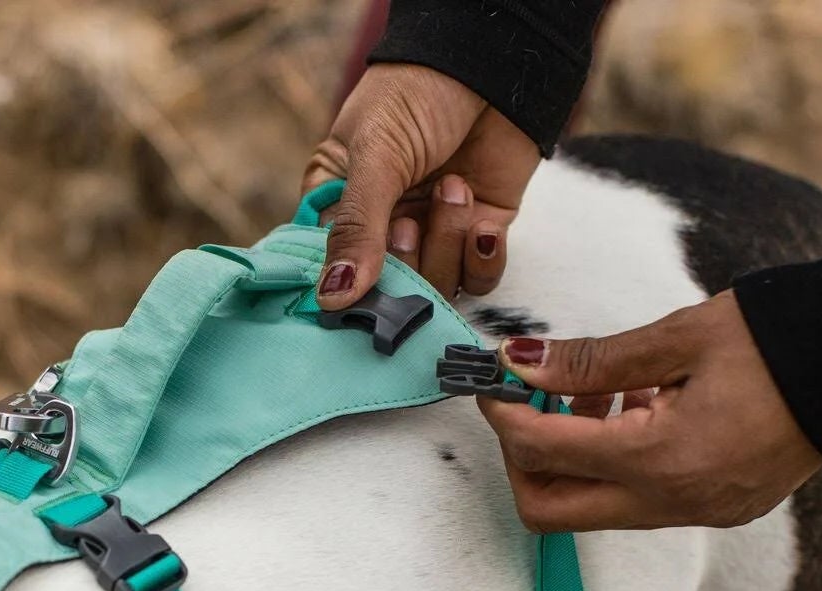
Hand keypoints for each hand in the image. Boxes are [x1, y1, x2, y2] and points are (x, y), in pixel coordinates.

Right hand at [303, 64, 539, 308]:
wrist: (491, 61)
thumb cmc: (416, 93)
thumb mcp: (375, 154)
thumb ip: (356, 227)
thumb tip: (331, 298)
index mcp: (338, 205)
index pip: (331, 271)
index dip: (346, 285)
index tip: (358, 284)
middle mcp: (383, 228)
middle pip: (388, 291)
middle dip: (404, 263)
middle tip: (408, 222)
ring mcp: (433, 233)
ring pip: (436, 286)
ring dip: (446, 245)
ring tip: (453, 189)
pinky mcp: (480, 232)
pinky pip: (479, 278)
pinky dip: (482, 257)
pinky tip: (482, 221)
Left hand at [480, 291, 821, 531]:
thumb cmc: (780, 336)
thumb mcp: (677, 337)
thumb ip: (591, 360)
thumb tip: (520, 364)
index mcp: (661, 459)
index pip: (542, 454)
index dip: (503, 414)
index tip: (493, 379)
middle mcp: (676, 502)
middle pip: (551, 511)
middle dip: (523, 458)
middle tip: (533, 400)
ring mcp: (699, 512)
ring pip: (594, 509)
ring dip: (573, 458)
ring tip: (598, 392)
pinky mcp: (718, 508)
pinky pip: (640, 501)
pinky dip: (617, 463)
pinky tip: (638, 408)